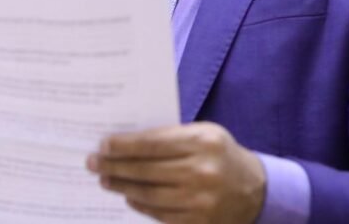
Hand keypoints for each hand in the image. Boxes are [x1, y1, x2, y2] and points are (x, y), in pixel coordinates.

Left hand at [86, 122, 265, 223]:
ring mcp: (201, 200)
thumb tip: (126, 142)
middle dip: (114, 166)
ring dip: (122, 187)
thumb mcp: (204, 134)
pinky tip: (128, 196)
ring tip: (106, 180)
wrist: (255, 190)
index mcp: (203, 142)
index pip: (152, 143)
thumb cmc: (221, 155)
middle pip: (146, 170)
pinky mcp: (199, 222)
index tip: (103, 144)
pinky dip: (140, 204)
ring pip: (149, 195)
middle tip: (93, 163)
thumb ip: (171, 136)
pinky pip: (159, 214)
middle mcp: (202, 171)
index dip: (123, 145)